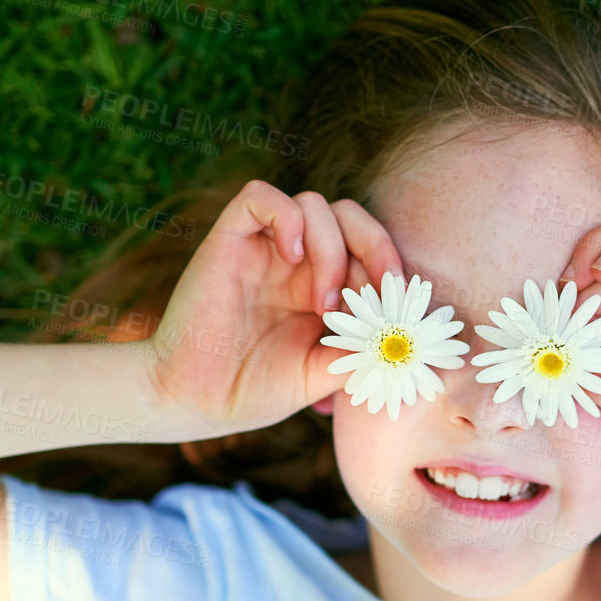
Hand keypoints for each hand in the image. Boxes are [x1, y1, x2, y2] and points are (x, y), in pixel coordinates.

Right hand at [146, 180, 402, 436]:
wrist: (194, 403)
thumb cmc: (254, 391)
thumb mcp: (322, 373)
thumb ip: (361, 350)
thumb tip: (406, 334)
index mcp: (321, 284)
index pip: (367, 246)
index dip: (390, 265)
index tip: (402, 304)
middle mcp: (294, 260)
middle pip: (348, 215)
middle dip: (375, 246)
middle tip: (379, 291)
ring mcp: (262, 249)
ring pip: (314, 204)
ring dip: (333, 249)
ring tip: (324, 305)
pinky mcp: (228, 241)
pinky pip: (259, 197)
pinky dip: (287, 217)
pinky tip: (293, 257)